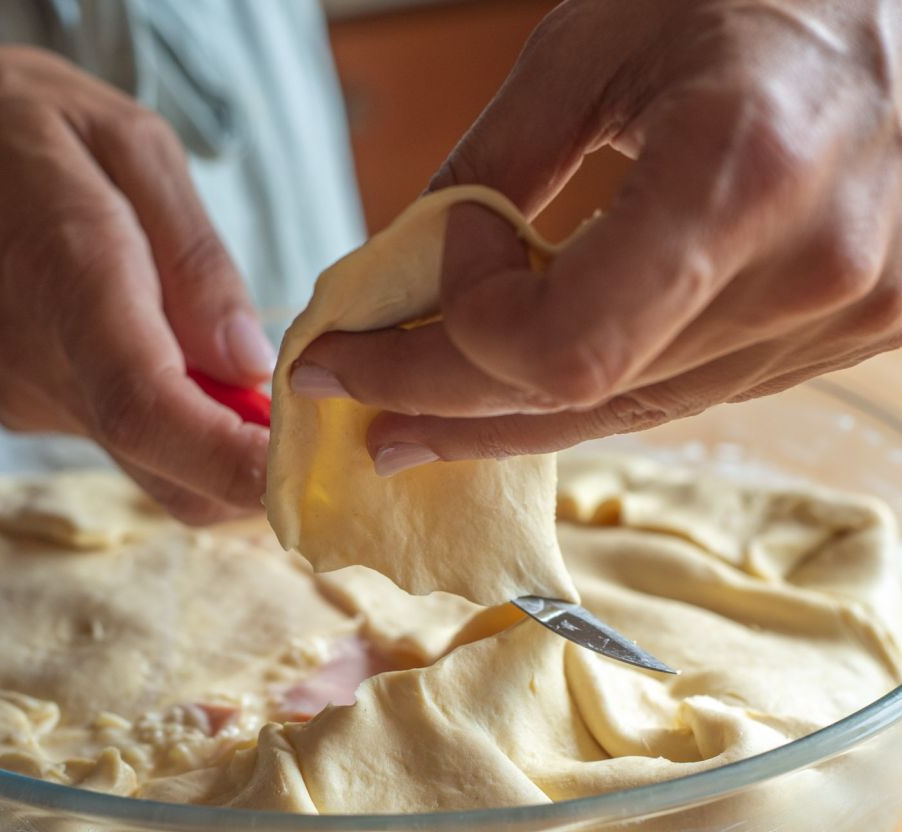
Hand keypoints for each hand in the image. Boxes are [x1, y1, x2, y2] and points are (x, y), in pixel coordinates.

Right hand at [0, 35, 274, 520]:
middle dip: (251, 477)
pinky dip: (171, 422)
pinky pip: (117, 437)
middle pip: (165, 473)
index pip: (152, 413)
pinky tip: (181, 362)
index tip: (299, 468)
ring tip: (245, 377)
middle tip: (305, 430)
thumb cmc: (7, 125)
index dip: (232, 460)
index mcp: (72, 280)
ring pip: (147, 464)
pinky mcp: (23, 403)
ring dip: (216, 446)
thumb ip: (197, 262)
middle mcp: (43, 362)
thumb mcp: (128, 145)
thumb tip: (251, 361)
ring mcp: (27, 395)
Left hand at [295, 0, 901, 473]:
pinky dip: (592, 395)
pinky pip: (684, 392)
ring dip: (510, 420)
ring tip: (419, 422)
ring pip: (629, 414)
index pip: (559, 349)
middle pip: (580, 399)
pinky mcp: (845, 338)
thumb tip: (408, 262)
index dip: (460, 336)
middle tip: (357, 406)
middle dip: (446, 403)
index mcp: (744, 176)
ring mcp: (838, 321)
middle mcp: (804, 275)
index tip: (425, 265)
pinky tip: (527, 392)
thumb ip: (502, 158)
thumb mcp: (609, 32)